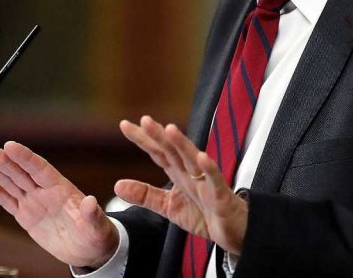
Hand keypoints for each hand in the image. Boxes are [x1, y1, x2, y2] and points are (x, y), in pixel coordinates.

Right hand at [0, 141, 118, 268]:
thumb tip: (92, 202)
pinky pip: (8, 202)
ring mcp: (34, 202)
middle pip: (21, 172)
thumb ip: (92, 215)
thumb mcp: (97, 227)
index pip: (40, 168)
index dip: (25, 157)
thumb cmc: (97, 235)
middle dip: (3, 161)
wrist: (88, 250)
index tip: (10, 145)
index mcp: (62, 188)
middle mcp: (45, 191)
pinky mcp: (26, 216)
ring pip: (11, 183)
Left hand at [115, 116, 248, 255]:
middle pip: (173, 151)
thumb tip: (117, 185)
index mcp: (179, 174)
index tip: (125, 124)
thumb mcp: (169, 207)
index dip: (143, 139)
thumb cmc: (206, 214)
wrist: (235, 232)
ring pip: (193, 160)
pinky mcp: (221, 196)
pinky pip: (215, 180)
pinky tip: (202, 157)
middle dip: (159, 136)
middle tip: (144, 120)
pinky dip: (209, 169)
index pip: (158, 152)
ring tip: (170, 130)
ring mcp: (207, 182)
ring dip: (183, 144)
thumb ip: (145, 195)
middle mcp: (191, 173)